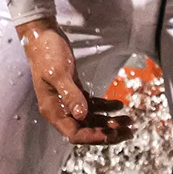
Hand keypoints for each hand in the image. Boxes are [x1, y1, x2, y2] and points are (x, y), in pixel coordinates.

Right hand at [16, 19, 131, 144]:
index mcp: (53, 110)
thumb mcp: (59, 74)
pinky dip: (106, 107)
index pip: (74, 133)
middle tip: (128, 132)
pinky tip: (119, 105)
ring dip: (110, 122)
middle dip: (107, 133)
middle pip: (86, 129)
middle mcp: (60, 110)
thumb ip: (71, 95)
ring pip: (91, 119)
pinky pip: (92, 105)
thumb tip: (82, 116)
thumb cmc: (47, 54)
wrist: (43, 36)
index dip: (94, 137)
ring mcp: (67, 101)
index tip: (112, 134)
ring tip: (129, 121)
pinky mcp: (74, 91)